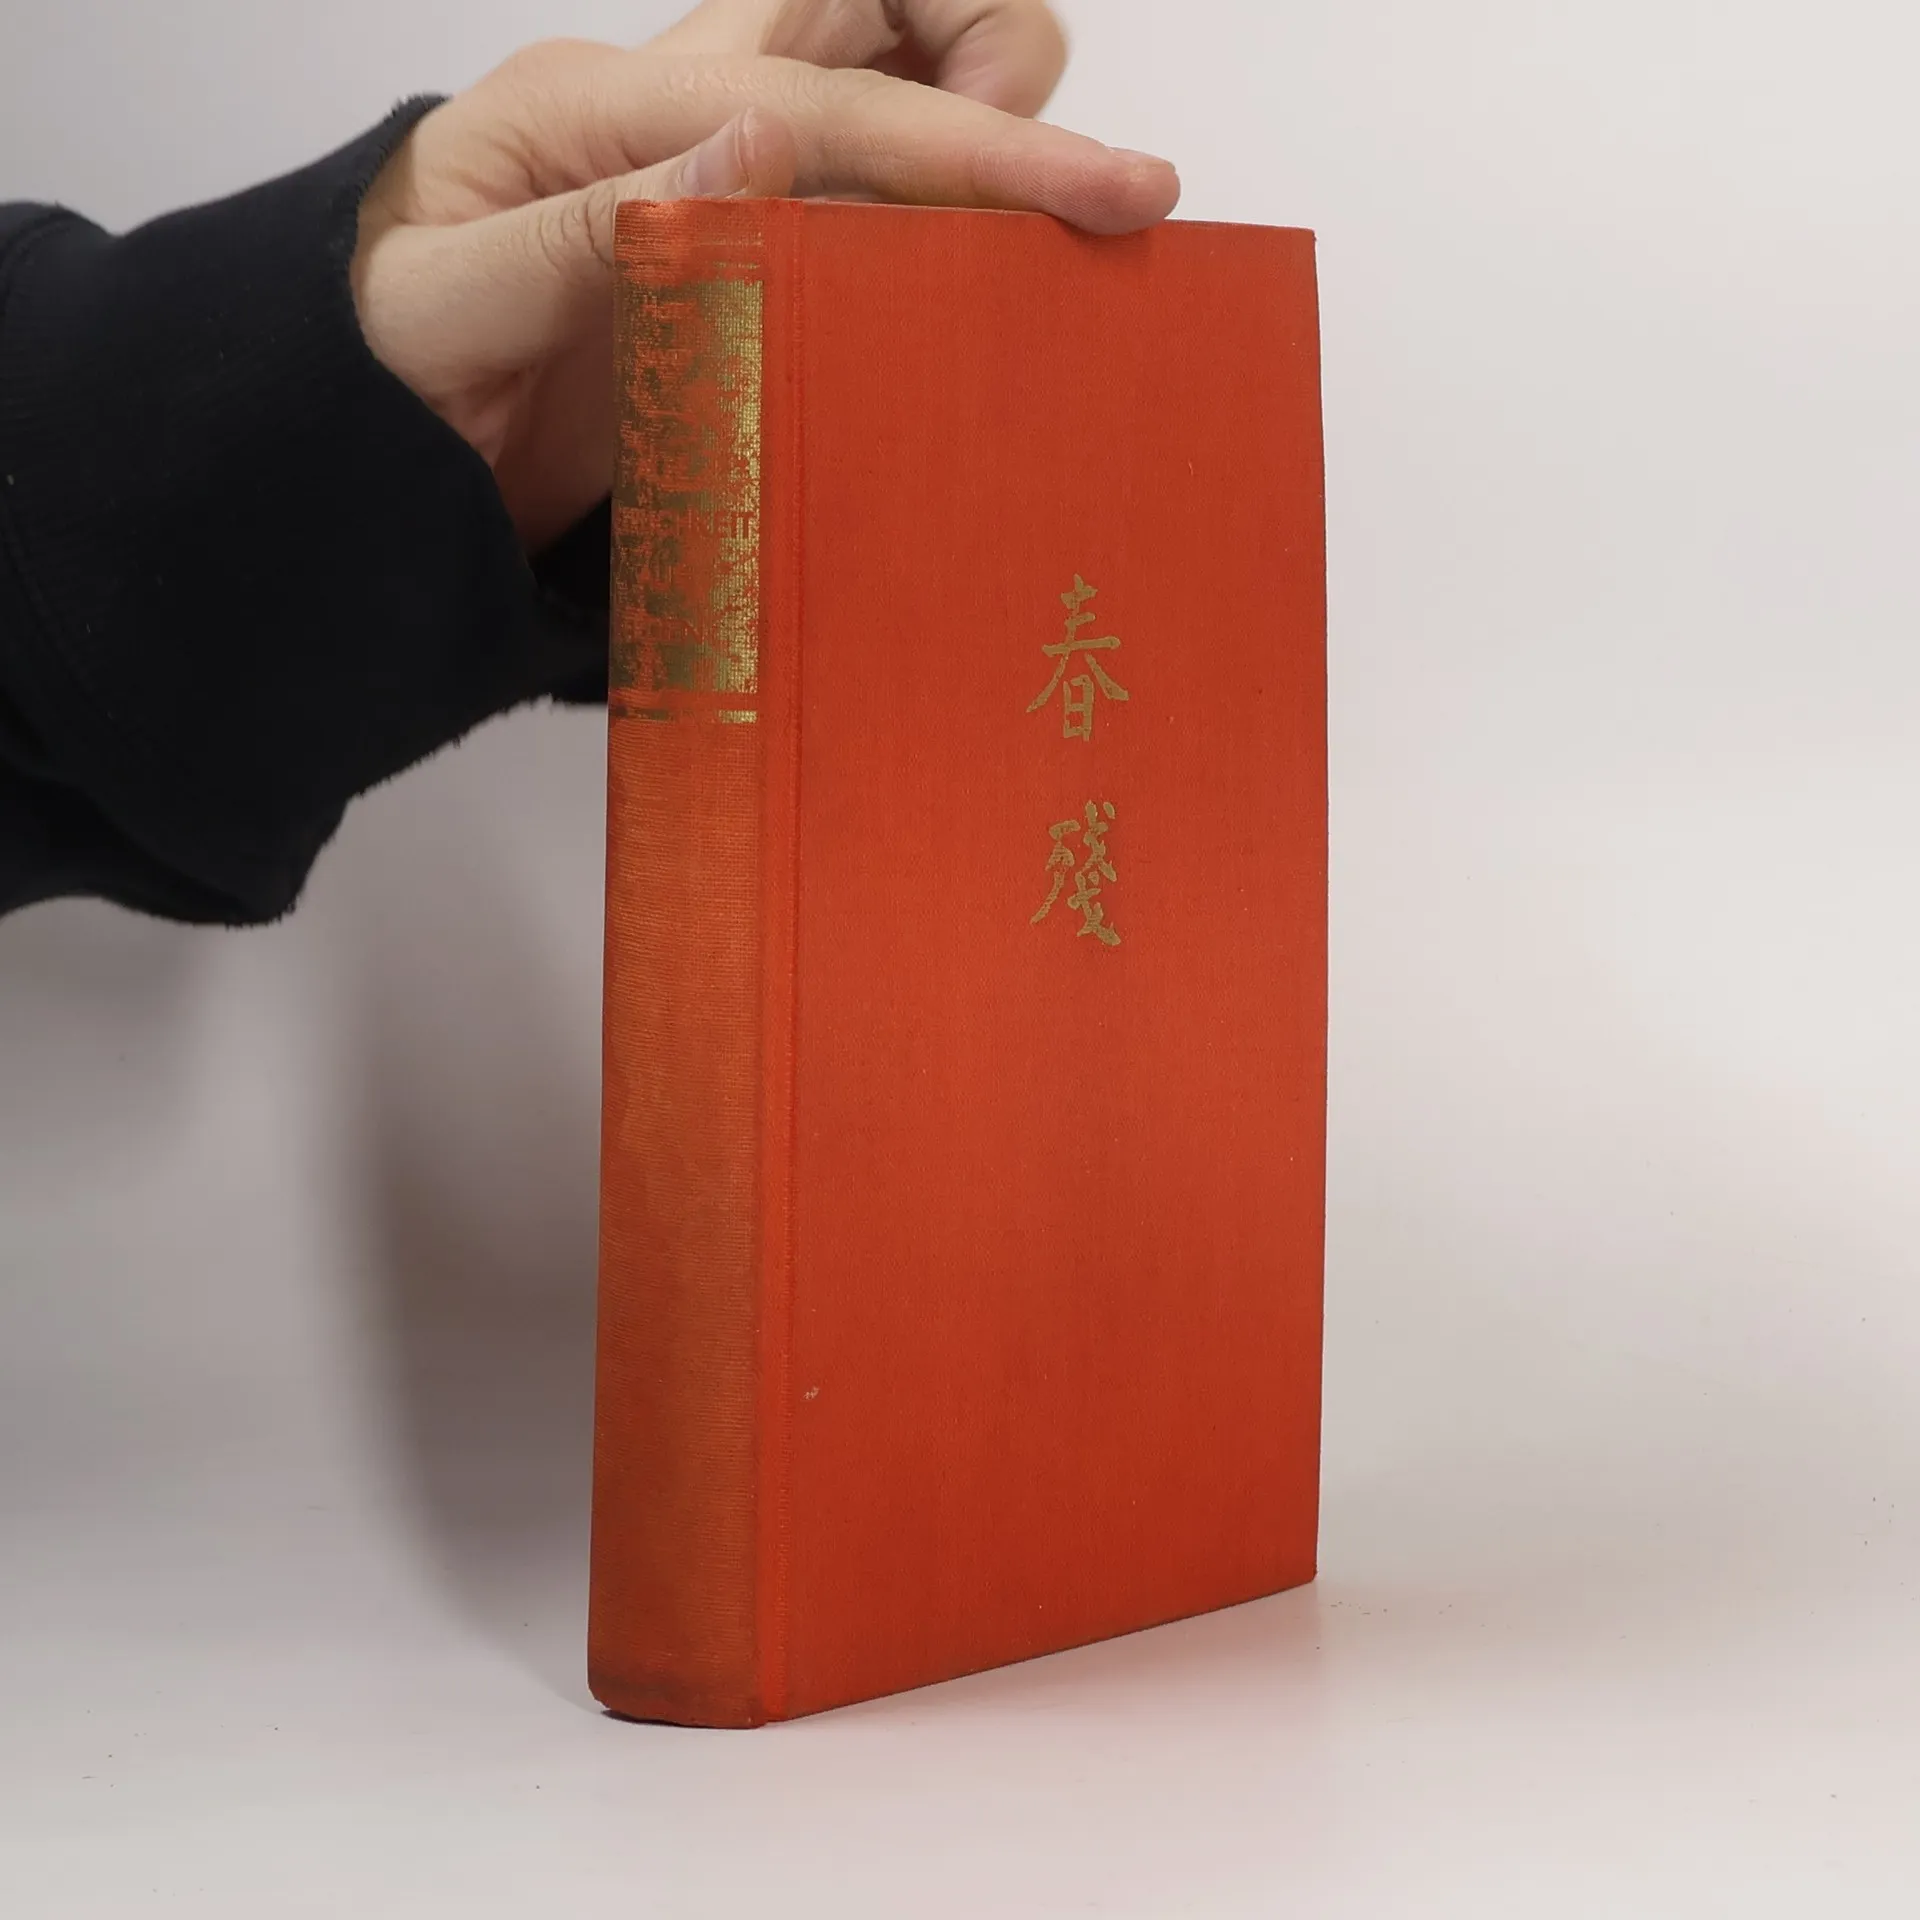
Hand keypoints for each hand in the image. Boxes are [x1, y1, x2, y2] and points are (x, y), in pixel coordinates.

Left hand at [350, 2, 1179, 552]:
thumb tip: (765, 139)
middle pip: (869, 4)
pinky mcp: (736, 268)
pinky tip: (980, 289)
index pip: (833, 106)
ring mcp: (715, 189)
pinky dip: (940, 225)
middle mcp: (680, 117)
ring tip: (1024, 234)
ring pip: (879, 87)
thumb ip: (590, 226)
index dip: (980, 149)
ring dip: (973, 124)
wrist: (357, 448)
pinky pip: (861, 213)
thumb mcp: (447, 302)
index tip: (1111, 193)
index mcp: (609, 108)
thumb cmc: (374, 365)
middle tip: (1021, 175)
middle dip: (981, 41)